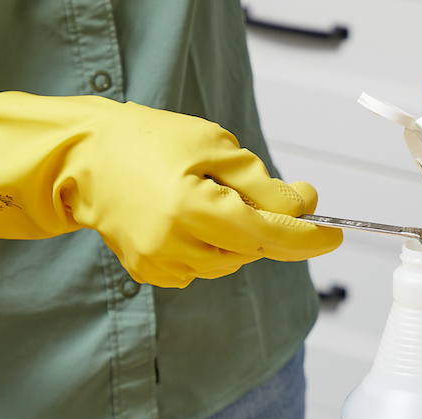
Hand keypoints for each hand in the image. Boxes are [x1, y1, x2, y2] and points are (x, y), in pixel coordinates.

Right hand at [0, 91, 342, 287]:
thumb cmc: (150, 142)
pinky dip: (210, 246)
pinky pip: (204, 267)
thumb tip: (306, 207)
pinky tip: (183, 218)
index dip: (310, 237)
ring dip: (237, 236)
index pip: (272, 234)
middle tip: (255, 189)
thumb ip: (265, 184)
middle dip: (268, 225)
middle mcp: (178, 245)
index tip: (336, 236)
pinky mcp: (153, 273)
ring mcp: (163, 264)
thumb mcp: (218, 148)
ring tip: (203, 197)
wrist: (85, 159)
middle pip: (255, 249)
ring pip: (232, 261)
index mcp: (195, 209)